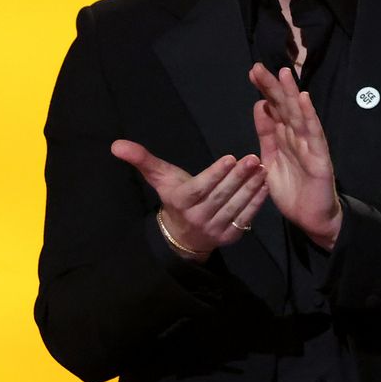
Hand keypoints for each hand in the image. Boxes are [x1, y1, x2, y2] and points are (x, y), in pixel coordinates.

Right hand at [111, 140, 267, 260]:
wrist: (182, 235)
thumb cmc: (174, 198)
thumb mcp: (159, 178)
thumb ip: (142, 160)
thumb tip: (116, 144)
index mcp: (180, 202)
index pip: (199, 188)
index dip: (215, 174)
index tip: (231, 157)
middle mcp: (197, 217)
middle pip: (220, 196)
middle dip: (238, 177)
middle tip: (254, 158)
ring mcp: (215, 229)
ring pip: (235, 207)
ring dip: (251, 188)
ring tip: (262, 169)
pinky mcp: (229, 237)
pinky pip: (245, 219)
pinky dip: (256, 203)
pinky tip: (265, 186)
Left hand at [250, 62, 342, 249]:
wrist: (312, 219)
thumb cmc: (293, 191)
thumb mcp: (270, 160)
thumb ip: (266, 134)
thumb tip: (260, 106)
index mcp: (284, 138)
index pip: (274, 109)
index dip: (264, 91)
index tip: (252, 73)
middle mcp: (297, 137)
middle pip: (284, 108)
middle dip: (273, 87)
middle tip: (258, 67)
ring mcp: (310, 146)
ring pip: (298, 116)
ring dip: (291, 94)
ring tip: (284, 73)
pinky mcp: (320, 158)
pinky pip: (314, 135)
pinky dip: (309, 116)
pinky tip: (304, 100)